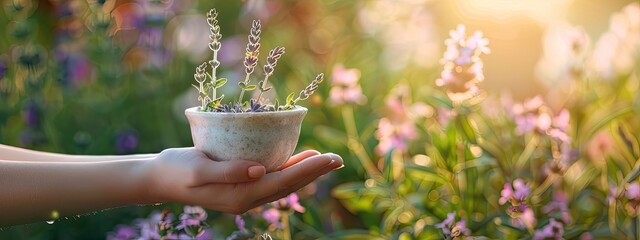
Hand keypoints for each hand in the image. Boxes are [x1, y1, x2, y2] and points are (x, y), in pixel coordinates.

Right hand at [144, 147, 342, 213]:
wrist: (158, 178)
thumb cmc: (175, 169)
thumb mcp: (198, 168)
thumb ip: (228, 171)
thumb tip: (260, 170)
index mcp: (240, 196)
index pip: (281, 182)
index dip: (307, 170)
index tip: (328, 159)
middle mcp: (247, 198)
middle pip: (288, 184)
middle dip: (314, 172)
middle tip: (338, 159)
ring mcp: (244, 193)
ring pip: (282, 182)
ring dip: (305, 171)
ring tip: (325, 159)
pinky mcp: (240, 184)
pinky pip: (270, 178)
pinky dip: (287, 168)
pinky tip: (297, 159)